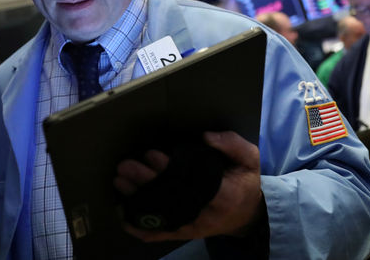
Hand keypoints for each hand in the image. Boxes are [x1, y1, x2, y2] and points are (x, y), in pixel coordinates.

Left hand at [114, 131, 262, 241]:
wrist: (246, 215)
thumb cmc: (245, 183)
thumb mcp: (250, 159)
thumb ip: (232, 144)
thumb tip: (207, 136)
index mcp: (224, 194)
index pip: (192, 183)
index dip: (169, 170)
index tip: (153, 154)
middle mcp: (205, 214)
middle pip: (170, 198)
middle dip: (145, 181)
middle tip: (126, 166)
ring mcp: (192, 226)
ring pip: (160, 215)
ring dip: (137, 199)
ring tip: (120, 181)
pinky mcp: (183, 233)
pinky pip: (159, 233)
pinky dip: (139, 226)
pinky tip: (123, 213)